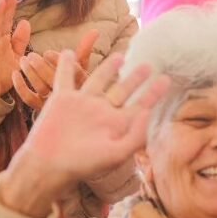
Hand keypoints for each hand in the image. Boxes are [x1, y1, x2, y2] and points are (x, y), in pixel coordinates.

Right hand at [3, 51, 169, 217]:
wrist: (49, 166)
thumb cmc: (84, 165)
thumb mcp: (116, 154)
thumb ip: (136, 135)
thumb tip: (149, 113)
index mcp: (117, 125)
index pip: (140, 105)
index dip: (153, 93)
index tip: (166, 80)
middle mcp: (102, 112)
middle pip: (122, 90)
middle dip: (135, 78)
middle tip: (148, 65)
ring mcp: (83, 104)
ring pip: (98, 80)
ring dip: (108, 67)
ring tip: (120, 55)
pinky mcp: (62, 99)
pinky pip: (65, 77)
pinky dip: (66, 64)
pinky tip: (68, 52)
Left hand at [12, 29, 98, 110]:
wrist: (71, 111)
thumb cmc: (77, 83)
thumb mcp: (82, 67)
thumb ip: (85, 49)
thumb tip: (95, 31)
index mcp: (83, 84)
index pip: (73, 74)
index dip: (59, 63)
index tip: (47, 52)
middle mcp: (70, 95)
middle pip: (55, 81)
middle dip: (42, 67)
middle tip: (32, 55)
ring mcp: (55, 103)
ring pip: (41, 88)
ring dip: (31, 73)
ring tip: (24, 60)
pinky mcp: (40, 108)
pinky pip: (28, 98)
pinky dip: (21, 86)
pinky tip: (16, 74)